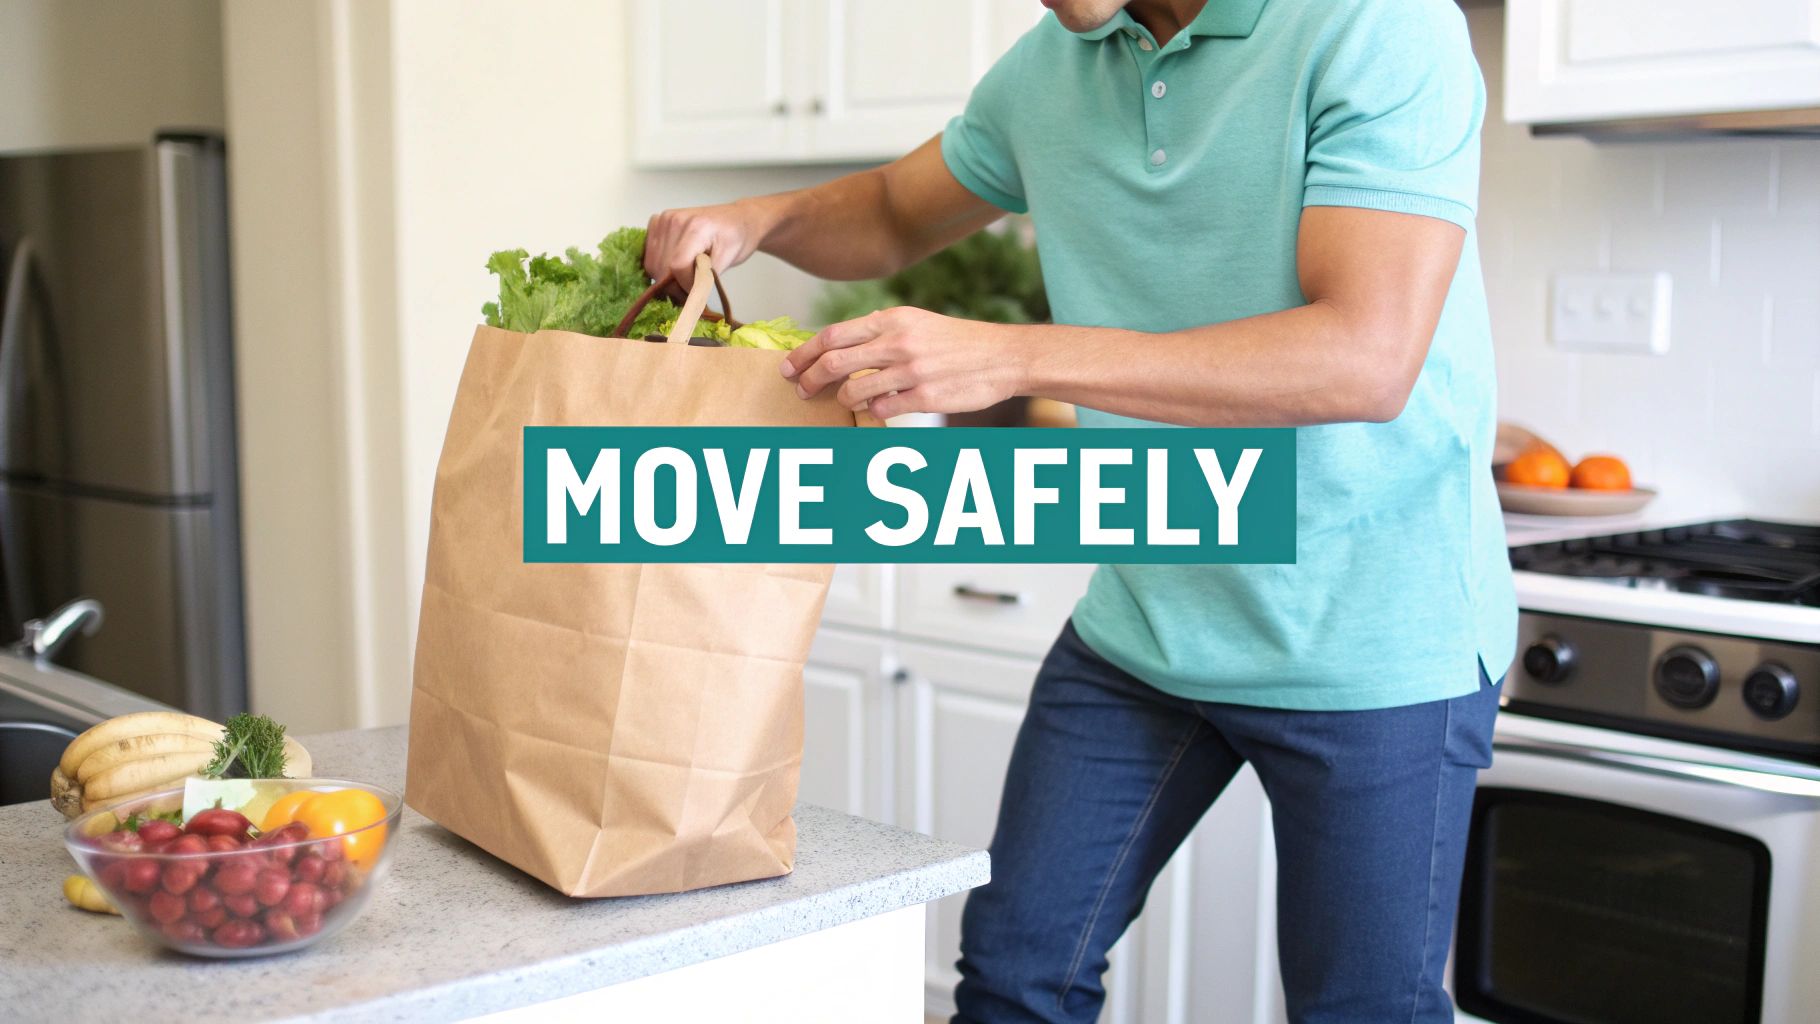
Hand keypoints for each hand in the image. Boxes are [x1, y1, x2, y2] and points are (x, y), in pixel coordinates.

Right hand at [644, 201, 771, 295]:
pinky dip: (659, 266)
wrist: (737, 219)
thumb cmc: (737, 239)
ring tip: (685, 278)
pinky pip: (648, 254)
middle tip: (691, 290)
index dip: (685, 284)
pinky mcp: (657, 222)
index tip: (698, 289)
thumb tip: (688, 299)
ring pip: (652, 264)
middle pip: (662, 267)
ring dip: (666, 278)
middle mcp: (675, 220)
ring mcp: (664, 219)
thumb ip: (705, 278)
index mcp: (697, 228)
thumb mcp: (728, 261)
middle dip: (675, 286)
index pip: (678, 265)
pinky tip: (673, 267)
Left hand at [780, 307, 1027, 419]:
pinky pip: (883, 411)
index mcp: (893, 320)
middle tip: (801, 390)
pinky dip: (874, 412)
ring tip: (845, 402)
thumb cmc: (958, 341)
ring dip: (843, 401)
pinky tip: (878, 408)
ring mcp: (911, 372)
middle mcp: (899, 342)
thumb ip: (881, 330)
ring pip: (855, 392)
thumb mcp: (918, 322)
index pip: (833, 335)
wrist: (1003, 356)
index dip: (804, 353)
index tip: (790, 366)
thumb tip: (843, 343)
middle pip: (834, 363)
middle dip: (810, 379)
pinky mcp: (925, 398)